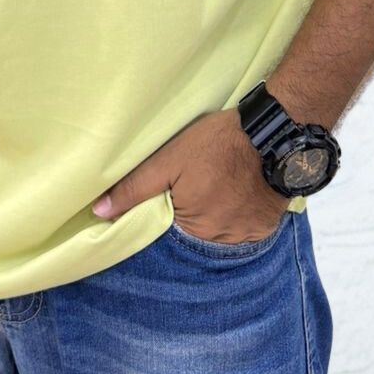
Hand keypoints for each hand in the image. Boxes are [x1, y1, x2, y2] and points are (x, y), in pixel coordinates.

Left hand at [92, 108, 288, 243]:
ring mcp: (244, 237)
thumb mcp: (169, 158)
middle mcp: (218, 240)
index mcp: (190, 226)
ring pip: (217, 236)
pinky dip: (235, 218)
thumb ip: (134, 187)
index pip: (166, 235)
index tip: (167, 201)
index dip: (162, 218)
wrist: (273, 133)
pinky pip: (241, 233)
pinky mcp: (263, 229)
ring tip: (214, 191)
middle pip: (192, 237)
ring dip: (212, 220)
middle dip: (188, 219)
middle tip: (195, 190)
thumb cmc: (218, 143)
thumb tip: (99, 212)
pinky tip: (233, 196)